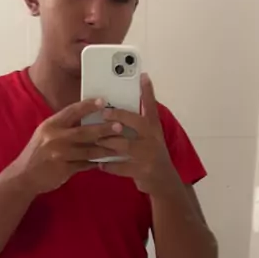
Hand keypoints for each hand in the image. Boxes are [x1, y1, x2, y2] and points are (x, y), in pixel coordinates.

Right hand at [12, 98, 122, 194]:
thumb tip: (84, 117)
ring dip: (106, 148)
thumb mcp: (46, 134)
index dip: (88, 106)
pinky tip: (108, 160)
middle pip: (84, 131)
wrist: (24, 176)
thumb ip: (63, 126)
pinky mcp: (64, 169)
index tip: (103, 101)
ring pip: (88, 150)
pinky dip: (97, 162)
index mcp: (51, 125)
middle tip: (119, 126)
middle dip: (104, 128)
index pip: (72, 111)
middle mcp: (55, 137)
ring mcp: (60, 154)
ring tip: (120, 146)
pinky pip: (85, 165)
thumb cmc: (38, 153)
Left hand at [96, 75, 178, 195]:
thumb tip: (117, 114)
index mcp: (154, 128)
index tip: (142, 75)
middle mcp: (152, 138)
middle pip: (135, 122)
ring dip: (106, 142)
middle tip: (104, 112)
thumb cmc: (151, 155)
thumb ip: (138, 125)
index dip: (147, 90)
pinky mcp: (141, 170)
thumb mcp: (150, 137)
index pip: (151, 106)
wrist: (164, 182)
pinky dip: (108, 165)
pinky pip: (119, 166)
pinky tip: (99, 164)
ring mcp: (147, 155)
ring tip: (94, 140)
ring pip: (123, 145)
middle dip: (118, 116)